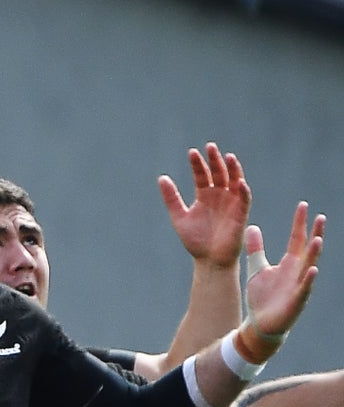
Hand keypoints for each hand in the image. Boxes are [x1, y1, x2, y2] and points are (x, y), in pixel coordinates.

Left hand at [160, 143, 249, 269]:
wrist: (208, 260)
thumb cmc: (195, 240)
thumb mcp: (179, 216)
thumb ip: (171, 198)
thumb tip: (162, 177)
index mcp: (204, 196)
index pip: (202, 175)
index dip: (198, 164)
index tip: (192, 152)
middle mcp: (219, 196)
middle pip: (219, 173)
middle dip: (215, 160)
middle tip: (210, 146)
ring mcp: (231, 203)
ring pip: (234, 181)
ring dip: (232, 169)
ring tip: (227, 156)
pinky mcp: (240, 214)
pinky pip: (244, 199)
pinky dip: (243, 190)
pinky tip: (239, 181)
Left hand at [243, 202, 325, 338]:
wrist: (259, 323)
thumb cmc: (262, 296)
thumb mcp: (256, 267)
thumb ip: (256, 248)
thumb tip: (251, 226)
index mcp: (289, 263)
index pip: (297, 239)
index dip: (300, 223)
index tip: (303, 205)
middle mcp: (297, 272)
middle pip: (308, 249)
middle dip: (315, 234)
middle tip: (320, 216)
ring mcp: (298, 286)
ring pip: (309, 267)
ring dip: (314, 254)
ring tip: (318, 239)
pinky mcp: (296, 301)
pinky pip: (304, 288)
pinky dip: (308, 280)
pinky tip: (312, 269)